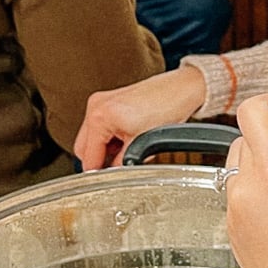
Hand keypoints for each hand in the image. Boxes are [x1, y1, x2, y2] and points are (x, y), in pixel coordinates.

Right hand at [74, 66, 207, 168]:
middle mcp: (97, 105)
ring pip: (92, 136)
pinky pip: (102, 125)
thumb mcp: (142, 144)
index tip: (105, 180)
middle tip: (119, 165)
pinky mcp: (111, 100)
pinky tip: (129, 137)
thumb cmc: (168, 107)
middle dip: (100, 158)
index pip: (88, 156)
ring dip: (106, 147)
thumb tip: (114, 174)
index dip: (98, 172)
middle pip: (84, 146)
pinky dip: (112, 136)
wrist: (182, 88)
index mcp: (100, 116)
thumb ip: (122, 163)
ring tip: (129, 147)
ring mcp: (103, 100)